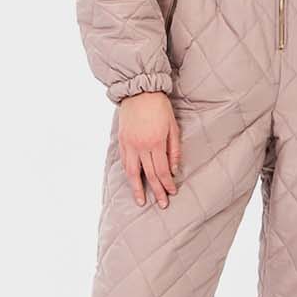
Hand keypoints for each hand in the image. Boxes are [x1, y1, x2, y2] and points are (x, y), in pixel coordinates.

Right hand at [118, 91, 181, 207]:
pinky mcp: (122, 140)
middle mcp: (141, 146)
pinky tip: (132, 181)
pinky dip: (129, 173)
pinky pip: (125, 162)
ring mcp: (129, 144)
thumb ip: (174, 149)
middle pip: (149, 175)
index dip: (167, 184)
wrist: (139, 91)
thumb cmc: (159, 107)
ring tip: (141, 201)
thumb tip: (174, 169)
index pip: (163, 170)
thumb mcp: (173, 126)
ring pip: (132, 172)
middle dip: (156, 191)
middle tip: (162, 204)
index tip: (172, 193)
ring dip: (137, 188)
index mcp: (156, 143)